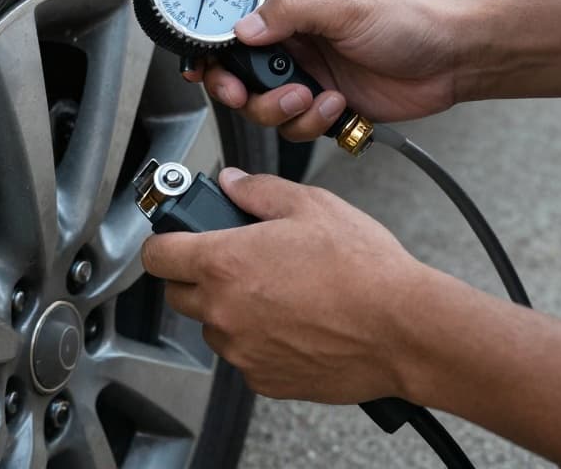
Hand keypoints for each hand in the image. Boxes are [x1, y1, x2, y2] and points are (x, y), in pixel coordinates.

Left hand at [140, 168, 429, 402]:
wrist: (403, 329)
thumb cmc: (363, 268)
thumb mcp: (311, 205)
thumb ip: (258, 190)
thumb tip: (231, 182)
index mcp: (224, 262)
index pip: (157, 255)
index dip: (165, 241)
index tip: (176, 237)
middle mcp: (223, 311)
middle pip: (178, 294)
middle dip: (197, 275)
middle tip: (236, 260)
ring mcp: (241, 350)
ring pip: (213, 327)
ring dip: (229, 310)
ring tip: (277, 292)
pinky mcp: (264, 379)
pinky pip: (244, 356)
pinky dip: (257, 340)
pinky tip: (294, 322)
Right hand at [186, 0, 471, 139]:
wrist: (453, 60)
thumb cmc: (411, 19)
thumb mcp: (346, 6)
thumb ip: (289, 12)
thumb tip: (243, 26)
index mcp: (291, 2)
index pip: (233, 20)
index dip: (211, 45)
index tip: (203, 65)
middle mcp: (292, 39)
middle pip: (237, 71)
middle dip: (237, 88)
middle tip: (242, 94)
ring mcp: (306, 74)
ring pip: (261, 104)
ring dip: (280, 109)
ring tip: (311, 97)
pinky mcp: (322, 105)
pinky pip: (294, 125)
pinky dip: (310, 123)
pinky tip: (336, 106)